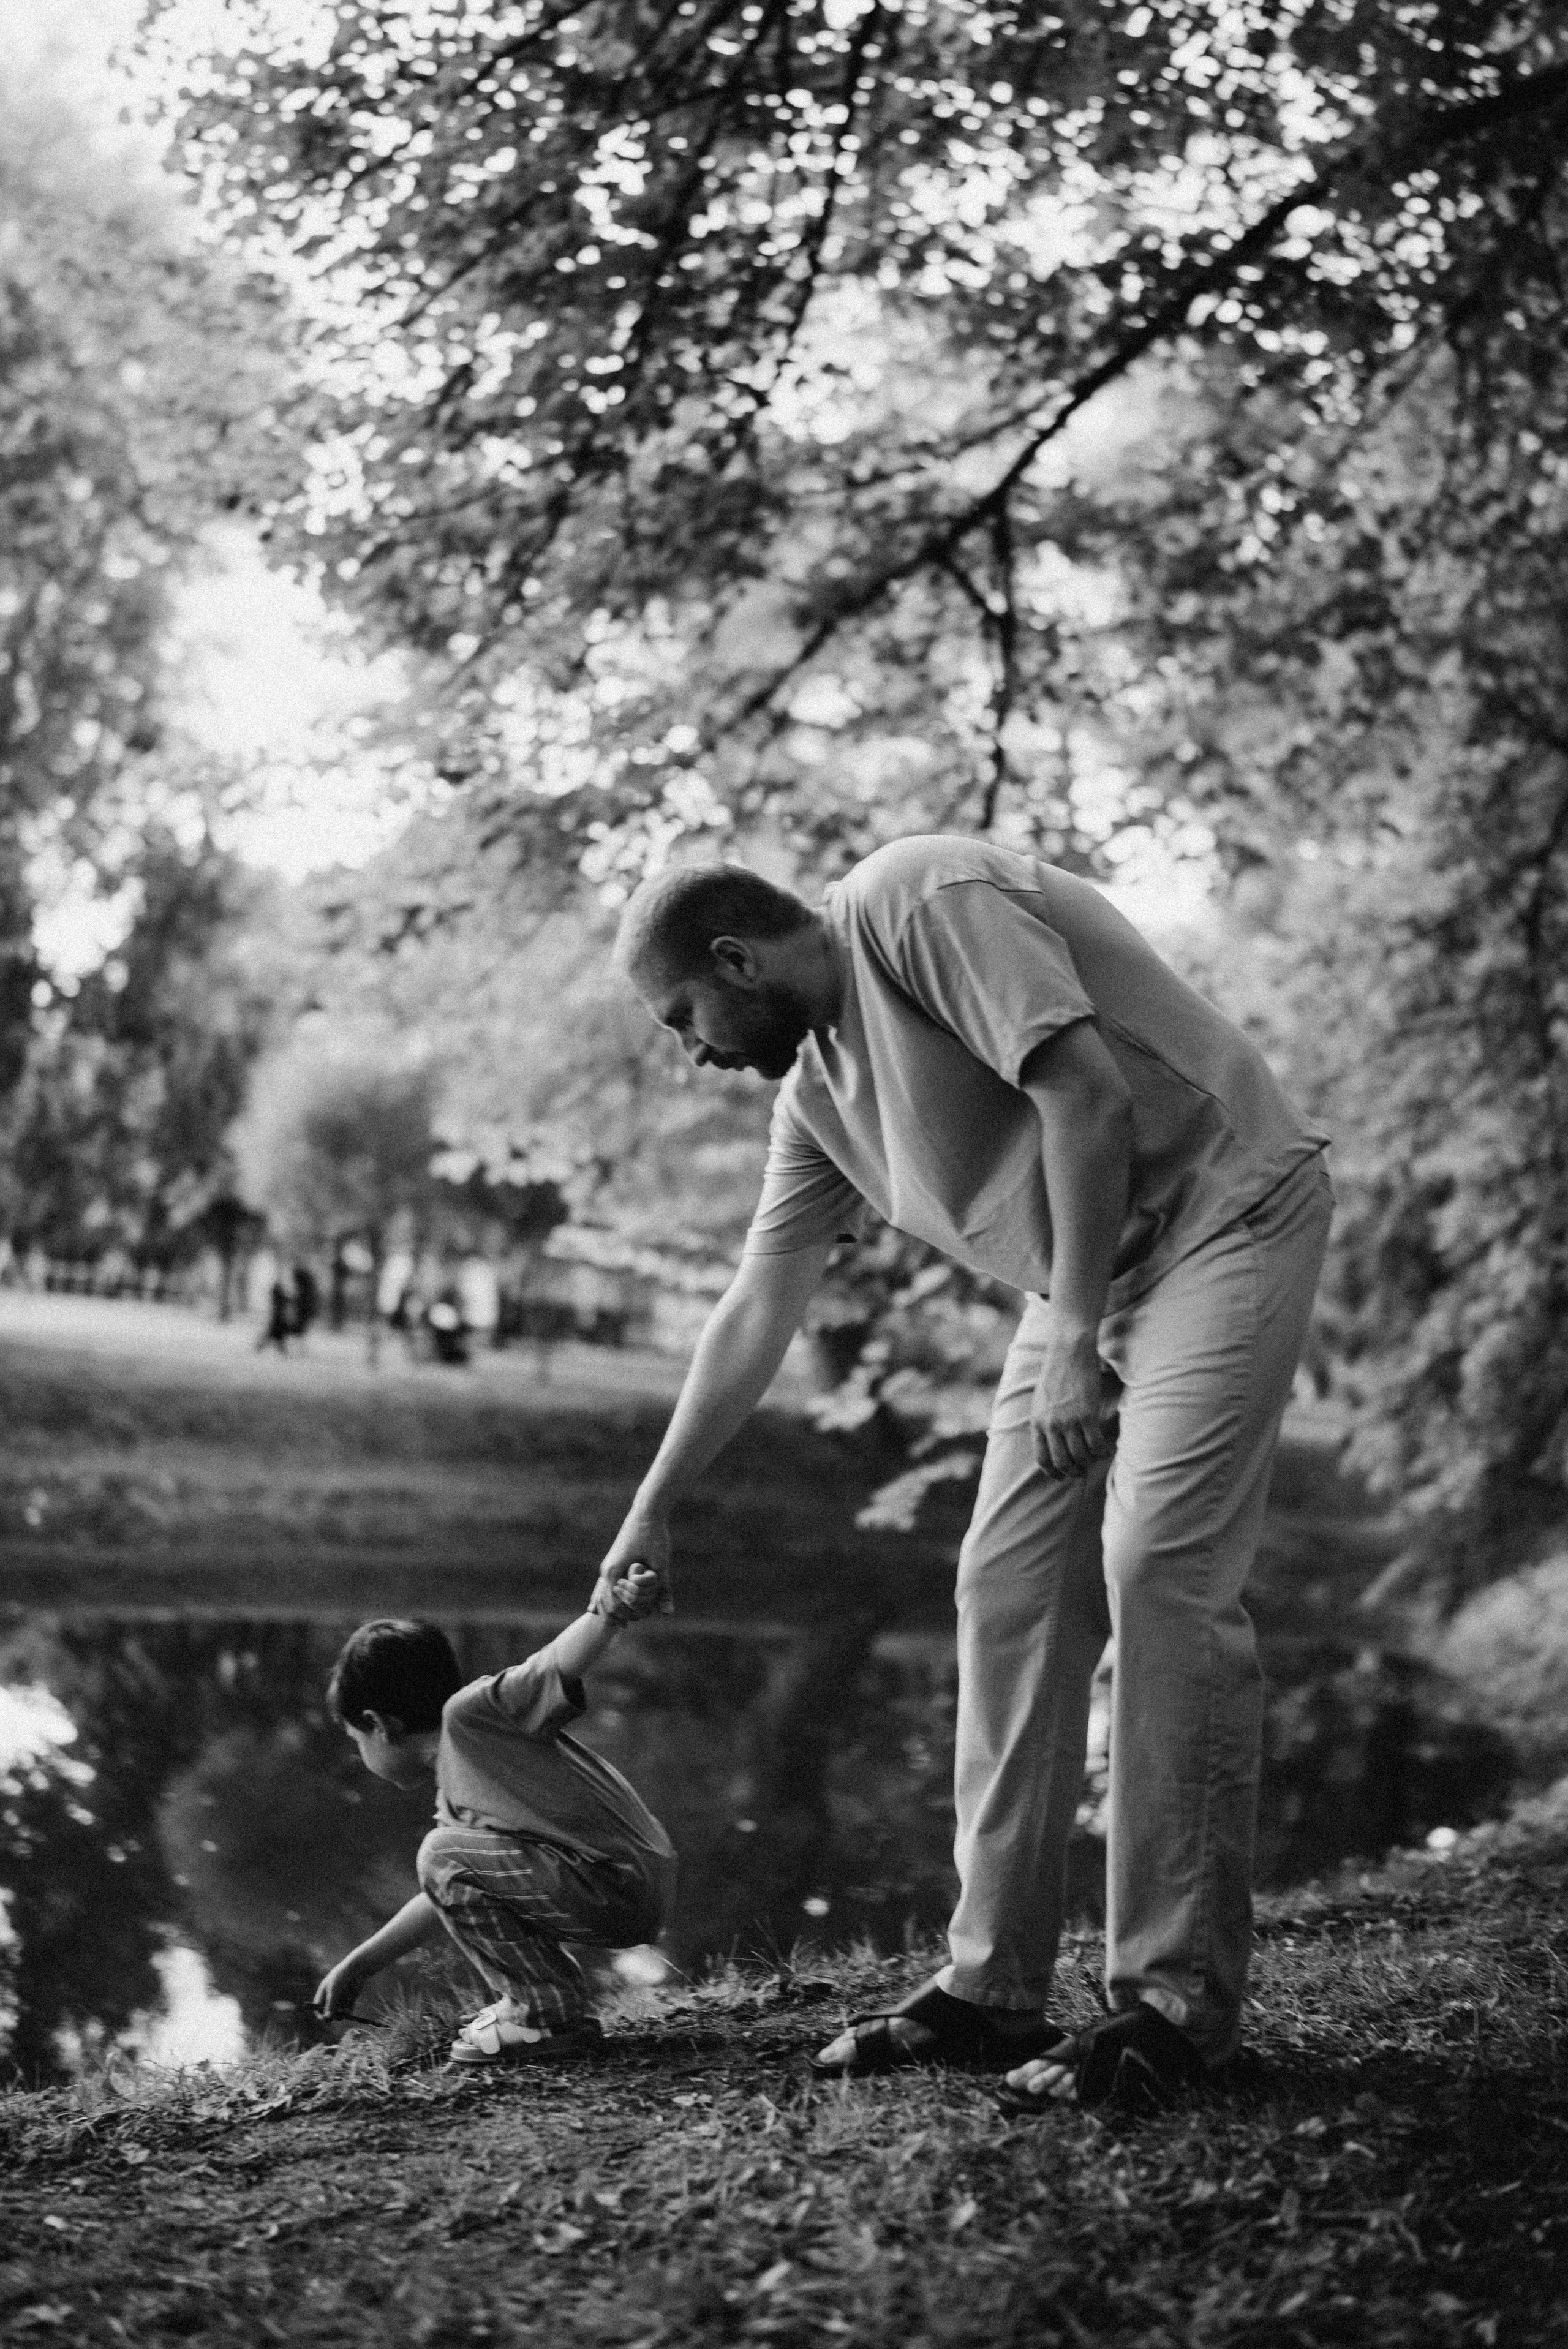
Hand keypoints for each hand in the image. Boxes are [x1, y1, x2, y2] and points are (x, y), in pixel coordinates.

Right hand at [313, 1955, 368, 2019]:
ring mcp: (340, 2000)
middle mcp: (330, 1998)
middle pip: (327, 2013)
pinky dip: (348, 2010)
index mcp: (323, 1993)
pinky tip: (352, 2002)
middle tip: (337, 2015)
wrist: (357, 1969)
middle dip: (331, 2016)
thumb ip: (330, 2005)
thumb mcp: (334, 1991)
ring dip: (341, 2014)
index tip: (324, 2019)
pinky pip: (347, 2011)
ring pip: (338, 2014)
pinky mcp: (349, 2001)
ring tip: (346, 2005)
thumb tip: (327, 2018)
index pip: (317, 2008)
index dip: (319, 2014)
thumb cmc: (342, 1977)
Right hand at [592, 1507, 674, 1618]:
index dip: (627, 1615)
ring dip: (618, 1606)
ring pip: (604, 1595)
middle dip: (622, 1613)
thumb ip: (662, 1590)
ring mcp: (608, 1566)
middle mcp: (606, 1570)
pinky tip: (624, 1602)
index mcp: (613, 1572)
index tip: (641, 1618)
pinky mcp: (613, 1562)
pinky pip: (608, 1586)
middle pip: (606, 1604)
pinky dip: (615, 1597)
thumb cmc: (654, 1536)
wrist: (646, 1512)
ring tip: (631, 1615)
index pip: (613, 1606)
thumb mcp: (661, 1565)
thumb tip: (668, 1612)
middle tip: (636, 1619)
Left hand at [1030, 1331, 1119, 1478]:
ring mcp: (1068, 1421)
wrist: (1069, 1352)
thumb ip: (1044, 1421)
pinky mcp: (1087, 1415)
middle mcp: (1051, 1425)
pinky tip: (1107, 1450)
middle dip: (1074, 1471)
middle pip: (1062, 1462)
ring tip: (1097, 1459)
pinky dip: (1103, 1451)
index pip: (1042, 1459)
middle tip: (1084, 1470)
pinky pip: (1096, 1444)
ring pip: (1081, 1456)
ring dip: (1090, 1462)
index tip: (1063, 1477)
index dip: (1053, 1473)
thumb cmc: (1057, 1374)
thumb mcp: (1041, 1400)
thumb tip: (1052, 1441)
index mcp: (1037, 1423)